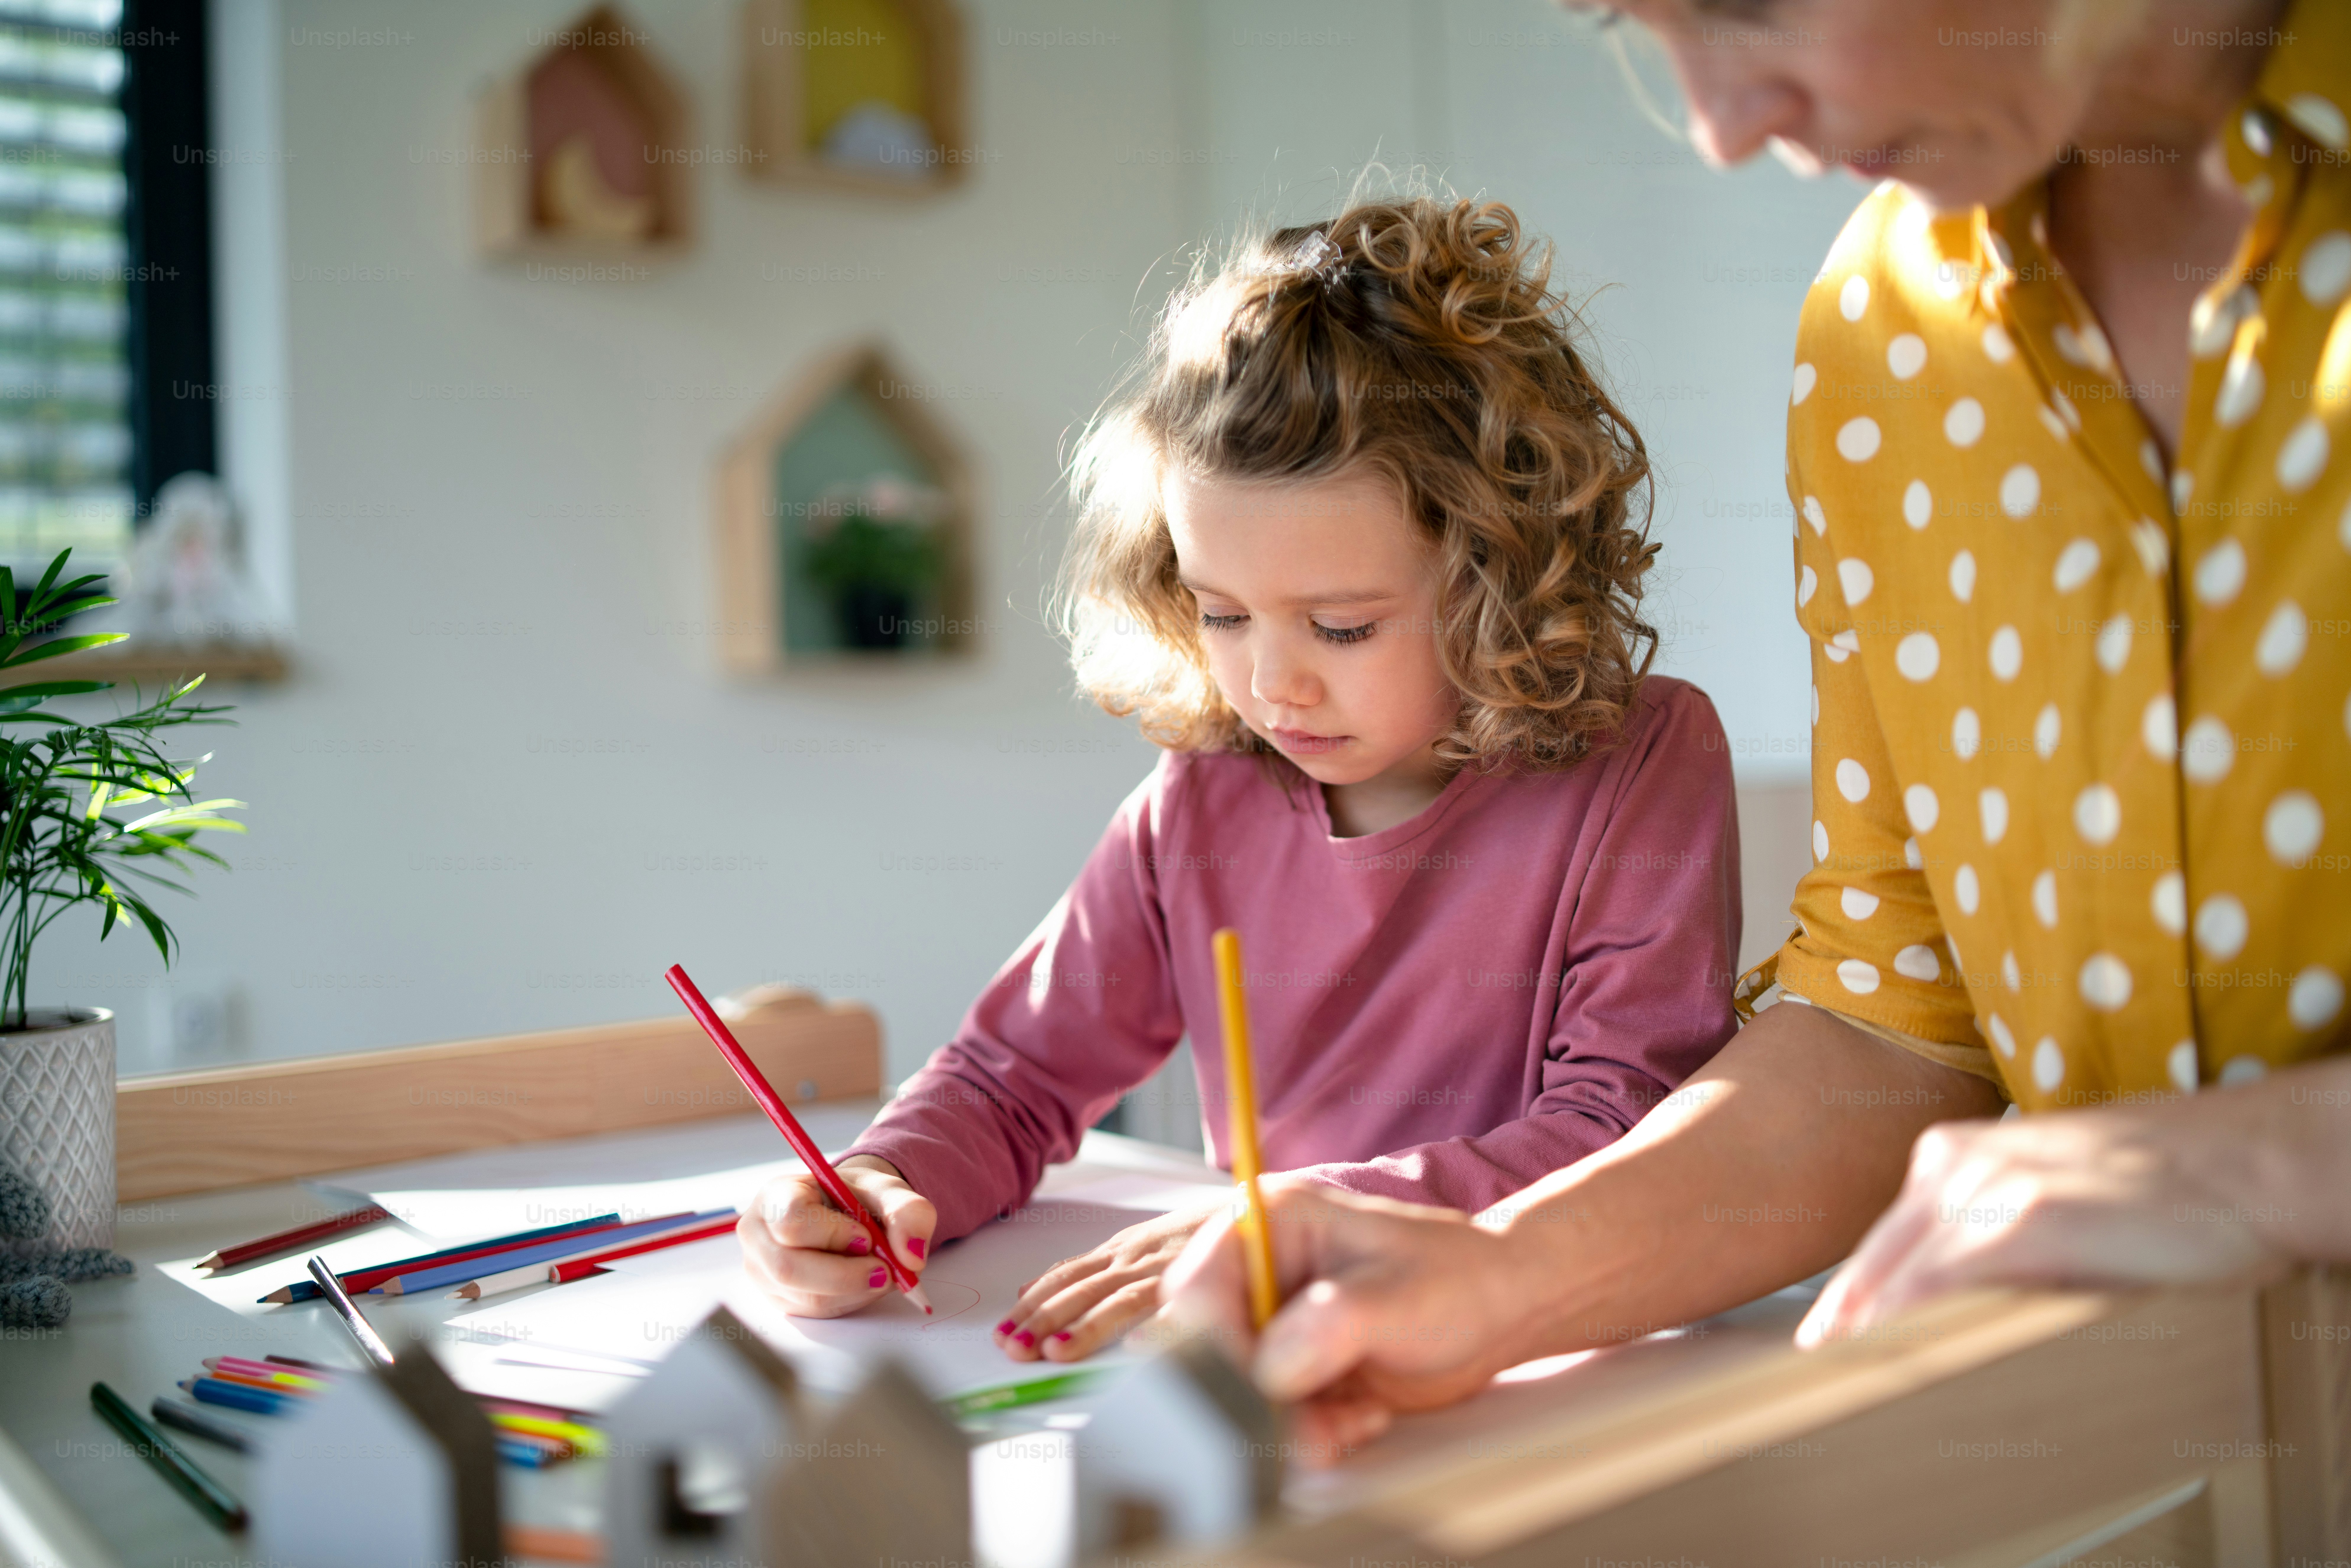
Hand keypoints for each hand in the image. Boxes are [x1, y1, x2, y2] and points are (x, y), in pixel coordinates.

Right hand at [738, 1154, 935, 1317]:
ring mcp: (763, 1271)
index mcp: (776, 1196)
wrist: (849, 1212)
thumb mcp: (888, 1191)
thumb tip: (911, 1257)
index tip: (866, 1236)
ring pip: (805, 1297)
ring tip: (880, 1273)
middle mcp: (758, 1235)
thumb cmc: (859, 1198)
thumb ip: (907, 1211)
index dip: (832, 1234)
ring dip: (853, 1291)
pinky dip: (849, 1302)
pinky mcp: (779, 1298)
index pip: (790, 1220)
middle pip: (788, 1268)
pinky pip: (814, 1312)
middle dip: (846, 1275)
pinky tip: (863, 1283)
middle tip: (885, 1270)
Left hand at [992, 1205, 1218, 1361]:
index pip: (1063, 1276)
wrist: (1255, 1206)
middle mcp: (1135, 1256)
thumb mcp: (1133, 1247)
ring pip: (1117, 1297)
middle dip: (1042, 1318)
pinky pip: (1177, 1304)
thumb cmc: (1194, 1235)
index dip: (1031, 1303)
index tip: (1002, 1330)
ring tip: (1053, 1352)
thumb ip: (1086, 1269)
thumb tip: (1029, 1289)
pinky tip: (1138, 1349)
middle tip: (1011, 1347)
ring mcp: (1166, 1267)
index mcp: (1119, 1251)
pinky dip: (1157, 1327)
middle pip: (1080, 1287)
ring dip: (1083, 1325)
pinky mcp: (1200, 1278)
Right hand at [1160, 1176, 1537, 1459]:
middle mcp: (1258, 1271)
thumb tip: (1271, 1369)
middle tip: (1311, 1430)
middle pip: (1206, 1346)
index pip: (1196, 1289)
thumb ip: (1331, 1325)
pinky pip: (1268, 1415)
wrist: (1500, 1309)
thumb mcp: (1399, 1296)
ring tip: (1349, 1425)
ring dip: (1286, 1425)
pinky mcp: (1290, 1367)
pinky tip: (1360, 1419)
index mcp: (1268, 1223)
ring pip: (1235, 1390)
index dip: (1217, 1347)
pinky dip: (1309, 1433)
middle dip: (1255, 1398)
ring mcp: (1272, 1321)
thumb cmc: (1458, 1280)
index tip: (1263, 1391)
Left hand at [1796, 1104, 2286, 1348]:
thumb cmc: (2167, 1183)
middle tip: (1814, 1361)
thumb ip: (1999, 1225)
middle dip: (1845, 1312)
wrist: (2244, 1161)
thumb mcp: (2053, 1192)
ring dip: (1870, 1327)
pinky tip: (1884, 1354)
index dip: (1856, 1289)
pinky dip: (1906, 1321)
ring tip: (1845, 1373)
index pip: (1888, 1235)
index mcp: (1957, 1152)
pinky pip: (1937, 1282)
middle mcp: (1958, 1163)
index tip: (1828, 1331)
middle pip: (1880, 1254)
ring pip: (1899, 1272)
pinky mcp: (2022, 1222)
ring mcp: (1986, 1188)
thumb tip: (1959, 1286)